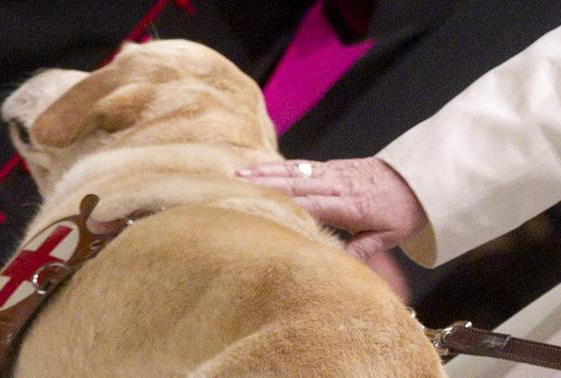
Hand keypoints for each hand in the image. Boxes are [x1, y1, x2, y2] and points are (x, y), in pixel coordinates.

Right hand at [235, 157, 426, 259]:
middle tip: (236, 183)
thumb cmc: (404, 210)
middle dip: (264, 183)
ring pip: (295, 170)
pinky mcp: (333, 166)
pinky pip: (303, 165)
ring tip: (240, 172)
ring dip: (266, 171)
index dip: (284, 204)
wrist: (421, 179)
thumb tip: (338, 267)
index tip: (258, 205)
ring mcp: (334, 172)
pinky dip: (280, 166)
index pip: (311, 205)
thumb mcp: (390, 236)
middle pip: (296, 183)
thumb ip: (362, 249)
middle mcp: (338, 184)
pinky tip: (263, 167)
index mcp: (350, 204)